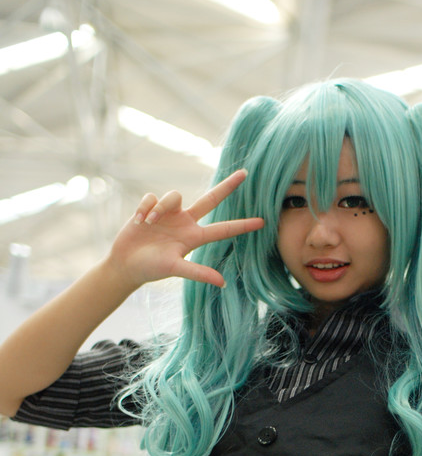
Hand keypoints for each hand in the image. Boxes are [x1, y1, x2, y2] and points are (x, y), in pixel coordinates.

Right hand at [108, 169, 263, 288]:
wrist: (125, 264)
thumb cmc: (151, 269)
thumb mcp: (175, 269)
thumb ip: (198, 273)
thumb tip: (222, 283)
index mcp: (194, 237)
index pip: (223, 229)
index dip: (242, 226)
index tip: (262, 222)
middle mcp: (185, 222)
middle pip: (211, 199)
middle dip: (227, 186)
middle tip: (245, 173)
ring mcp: (169, 214)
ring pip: (173, 196)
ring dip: (159, 208)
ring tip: (147, 224)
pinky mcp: (151, 207)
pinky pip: (152, 198)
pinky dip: (144, 209)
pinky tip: (138, 222)